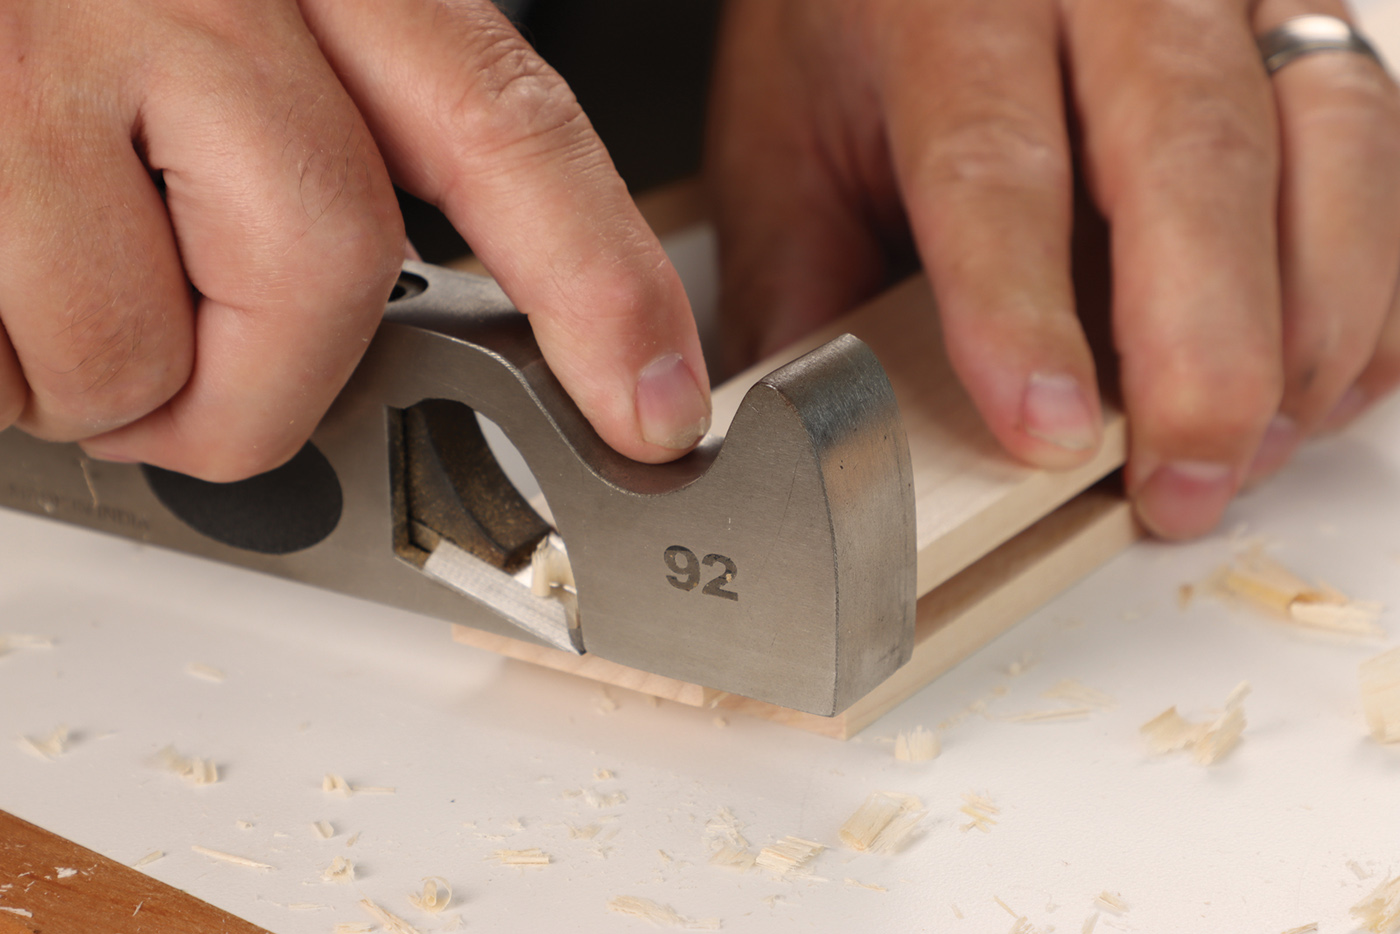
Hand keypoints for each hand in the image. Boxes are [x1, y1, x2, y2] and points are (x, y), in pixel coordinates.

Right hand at [0, 0, 710, 480]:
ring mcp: (36, 47)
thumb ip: (304, 141)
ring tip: (24, 287)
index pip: (502, 121)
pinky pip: (4, 357)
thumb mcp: (201, 16)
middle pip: (330, 261)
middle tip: (187, 388)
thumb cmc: (45, 8)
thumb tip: (374, 314)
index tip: (654, 403)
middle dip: (262, 384)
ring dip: (94, 377)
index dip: (599, 279)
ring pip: (143, 342)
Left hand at [707, 0, 1399, 537]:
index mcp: (954, 3)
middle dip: (1202, 345)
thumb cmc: (862, 33)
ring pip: (1325, 141)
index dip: (1022, 307)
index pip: (992, 160)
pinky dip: (1369, 281)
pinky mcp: (1305, 20)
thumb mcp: (787, 142)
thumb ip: (804, 279)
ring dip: (1308, 324)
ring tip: (1251, 451)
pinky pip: (1375, 146)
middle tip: (1181, 478)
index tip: (1043, 430)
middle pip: (1188, 152)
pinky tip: (1320, 378)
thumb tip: (822, 435)